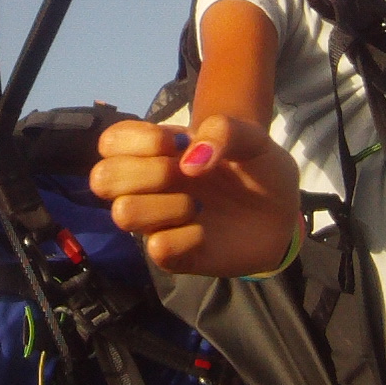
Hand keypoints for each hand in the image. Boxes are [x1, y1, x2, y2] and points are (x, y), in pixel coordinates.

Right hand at [89, 115, 301, 275]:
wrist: (283, 216)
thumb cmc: (258, 172)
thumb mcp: (254, 138)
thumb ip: (225, 130)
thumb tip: (189, 160)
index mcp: (158, 153)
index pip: (111, 142)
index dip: (137, 140)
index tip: (176, 141)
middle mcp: (149, 187)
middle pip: (102, 178)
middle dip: (145, 172)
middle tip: (183, 174)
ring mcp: (158, 222)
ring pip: (122, 214)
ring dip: (164, 205)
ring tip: (197, 205)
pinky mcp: (174, 255)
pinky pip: (158, 248)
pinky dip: (185, 237)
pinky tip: (205, 232)